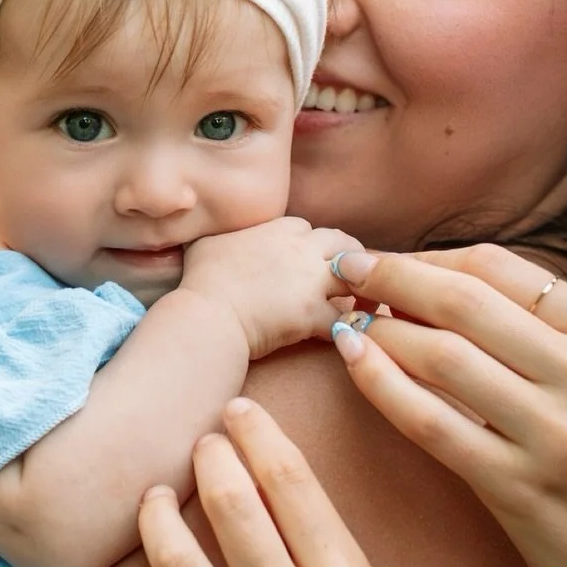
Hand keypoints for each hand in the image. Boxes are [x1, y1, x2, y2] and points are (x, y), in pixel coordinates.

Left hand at [110, 398, 453, 566]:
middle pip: (232, 508)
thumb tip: (281, 482)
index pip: (292, 483)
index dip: (258, 434)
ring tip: (157, 497)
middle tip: (200, 442)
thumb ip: (335, 552)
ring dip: (160, 516)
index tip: (238, 411)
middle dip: (210, 458)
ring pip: (175, 563)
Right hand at [180, 219, 362, 358]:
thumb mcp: (207, 242)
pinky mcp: (312, 313)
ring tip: (365, 308)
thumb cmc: (201, 281)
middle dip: (353, 260)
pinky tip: (349, 337)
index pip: (308, 229)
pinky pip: (345, 319)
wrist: (205, 315)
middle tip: (355, 280)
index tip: (311, 262)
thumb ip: (223, 235)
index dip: (312, 246)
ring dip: (363, 292)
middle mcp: (301, 248)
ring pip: (357, 278)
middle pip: (344, 245)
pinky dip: (351, 328)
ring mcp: (310, 280)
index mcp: (280, 229)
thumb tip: (217, 237)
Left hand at [329, 244, 566, 566]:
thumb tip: (438, 283)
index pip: (500, 267)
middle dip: (390, 277)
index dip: (427, 256)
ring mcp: (557, 433)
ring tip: (347, 322)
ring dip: (379, 330)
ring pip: (441, 355)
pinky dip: (381, 384)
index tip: (384, 260)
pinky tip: (353, 364)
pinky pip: (431, 422)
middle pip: (464, 299)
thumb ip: (542, 331)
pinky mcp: (522, 488)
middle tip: (343, 272)